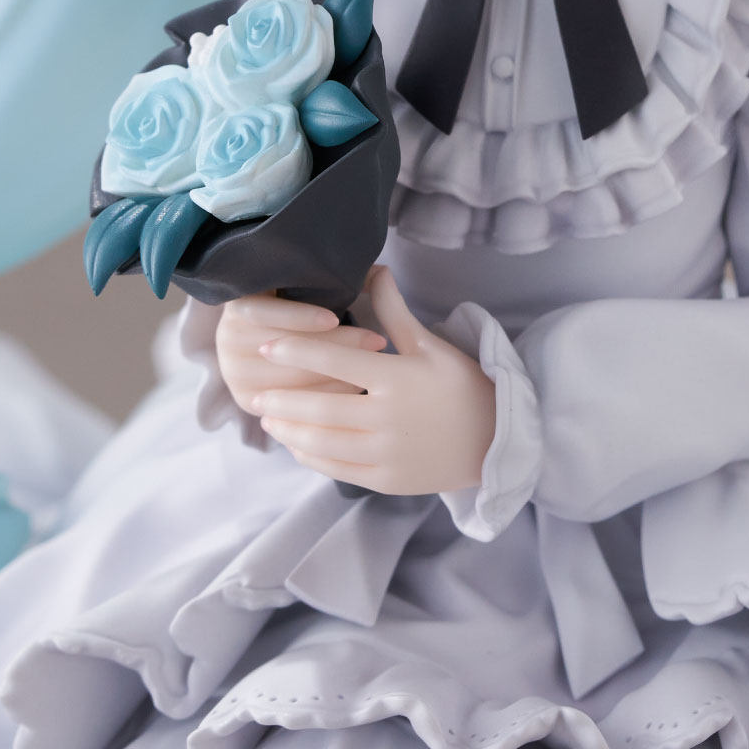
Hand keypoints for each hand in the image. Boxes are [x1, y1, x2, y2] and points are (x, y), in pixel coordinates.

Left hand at [247, 265, 496, 495]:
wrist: (495, 440)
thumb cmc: (461, 385)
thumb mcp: (430, 344)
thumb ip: (394, 311)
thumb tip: (375, 268)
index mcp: (397, 379)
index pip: (334, 362)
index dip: (296, 352)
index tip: (266, 346)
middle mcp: (388, 418)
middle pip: (319, 408)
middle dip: (281, 401)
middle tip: (253, 395)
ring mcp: (386, 453)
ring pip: (322, 443)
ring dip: (289, 432)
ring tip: (268, 421)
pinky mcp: (386, 480)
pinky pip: (337, 469)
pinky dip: (311, 457)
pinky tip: (296, 445)